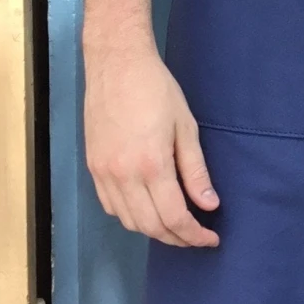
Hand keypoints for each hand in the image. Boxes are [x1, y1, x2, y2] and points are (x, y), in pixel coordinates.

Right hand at [83, 41, 219, 247]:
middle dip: (176, 238)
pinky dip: (129, 216)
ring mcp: (103, 172)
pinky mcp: (93, 166)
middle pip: (150, 226)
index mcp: (151, 165)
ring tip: (175, 225)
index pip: (174, 217)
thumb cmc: (156, 89)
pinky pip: (109, 205)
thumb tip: (209, 204)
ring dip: (153, 230)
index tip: (210, 239)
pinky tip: (146, 209)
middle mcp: (122, 175)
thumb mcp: (186, 127)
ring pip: (127, 221)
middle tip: (197, 236)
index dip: (194, 235)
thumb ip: (195, 171)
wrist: (117, 64)